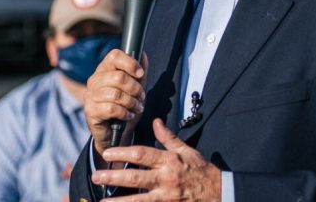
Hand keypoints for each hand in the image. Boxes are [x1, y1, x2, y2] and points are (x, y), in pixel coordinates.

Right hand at [83, 50, 147, 156]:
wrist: (115, 134)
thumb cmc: (125, 108)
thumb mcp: (136, 89)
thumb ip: (139, 73)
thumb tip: (142, 55)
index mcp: (104, 70)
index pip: (114, 56)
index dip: (130, 63)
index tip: (140, 74)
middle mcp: (94, 80)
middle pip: (118, 77)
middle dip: (135, 88)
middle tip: (141, 97)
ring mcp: (90, 95)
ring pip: (116, 94)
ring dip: (131, 102)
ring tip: (136, 107)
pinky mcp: (90, 111)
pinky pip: (111, 108)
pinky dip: (124, 113)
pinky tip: (128, 115)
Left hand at [91, 118, 221, 200]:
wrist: (219, 193)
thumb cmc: (201, 171)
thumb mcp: (187, 151)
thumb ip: (168, 138)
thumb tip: (155, 121)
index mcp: (170, 161)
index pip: (142, 154)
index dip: (123, 152)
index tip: (107, 152)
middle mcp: (166, 179)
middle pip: (135, 177)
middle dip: (114, 177)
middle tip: (96, 176)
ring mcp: (167, 197)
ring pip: (138, 200)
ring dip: (119, 201)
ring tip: (102, 201)